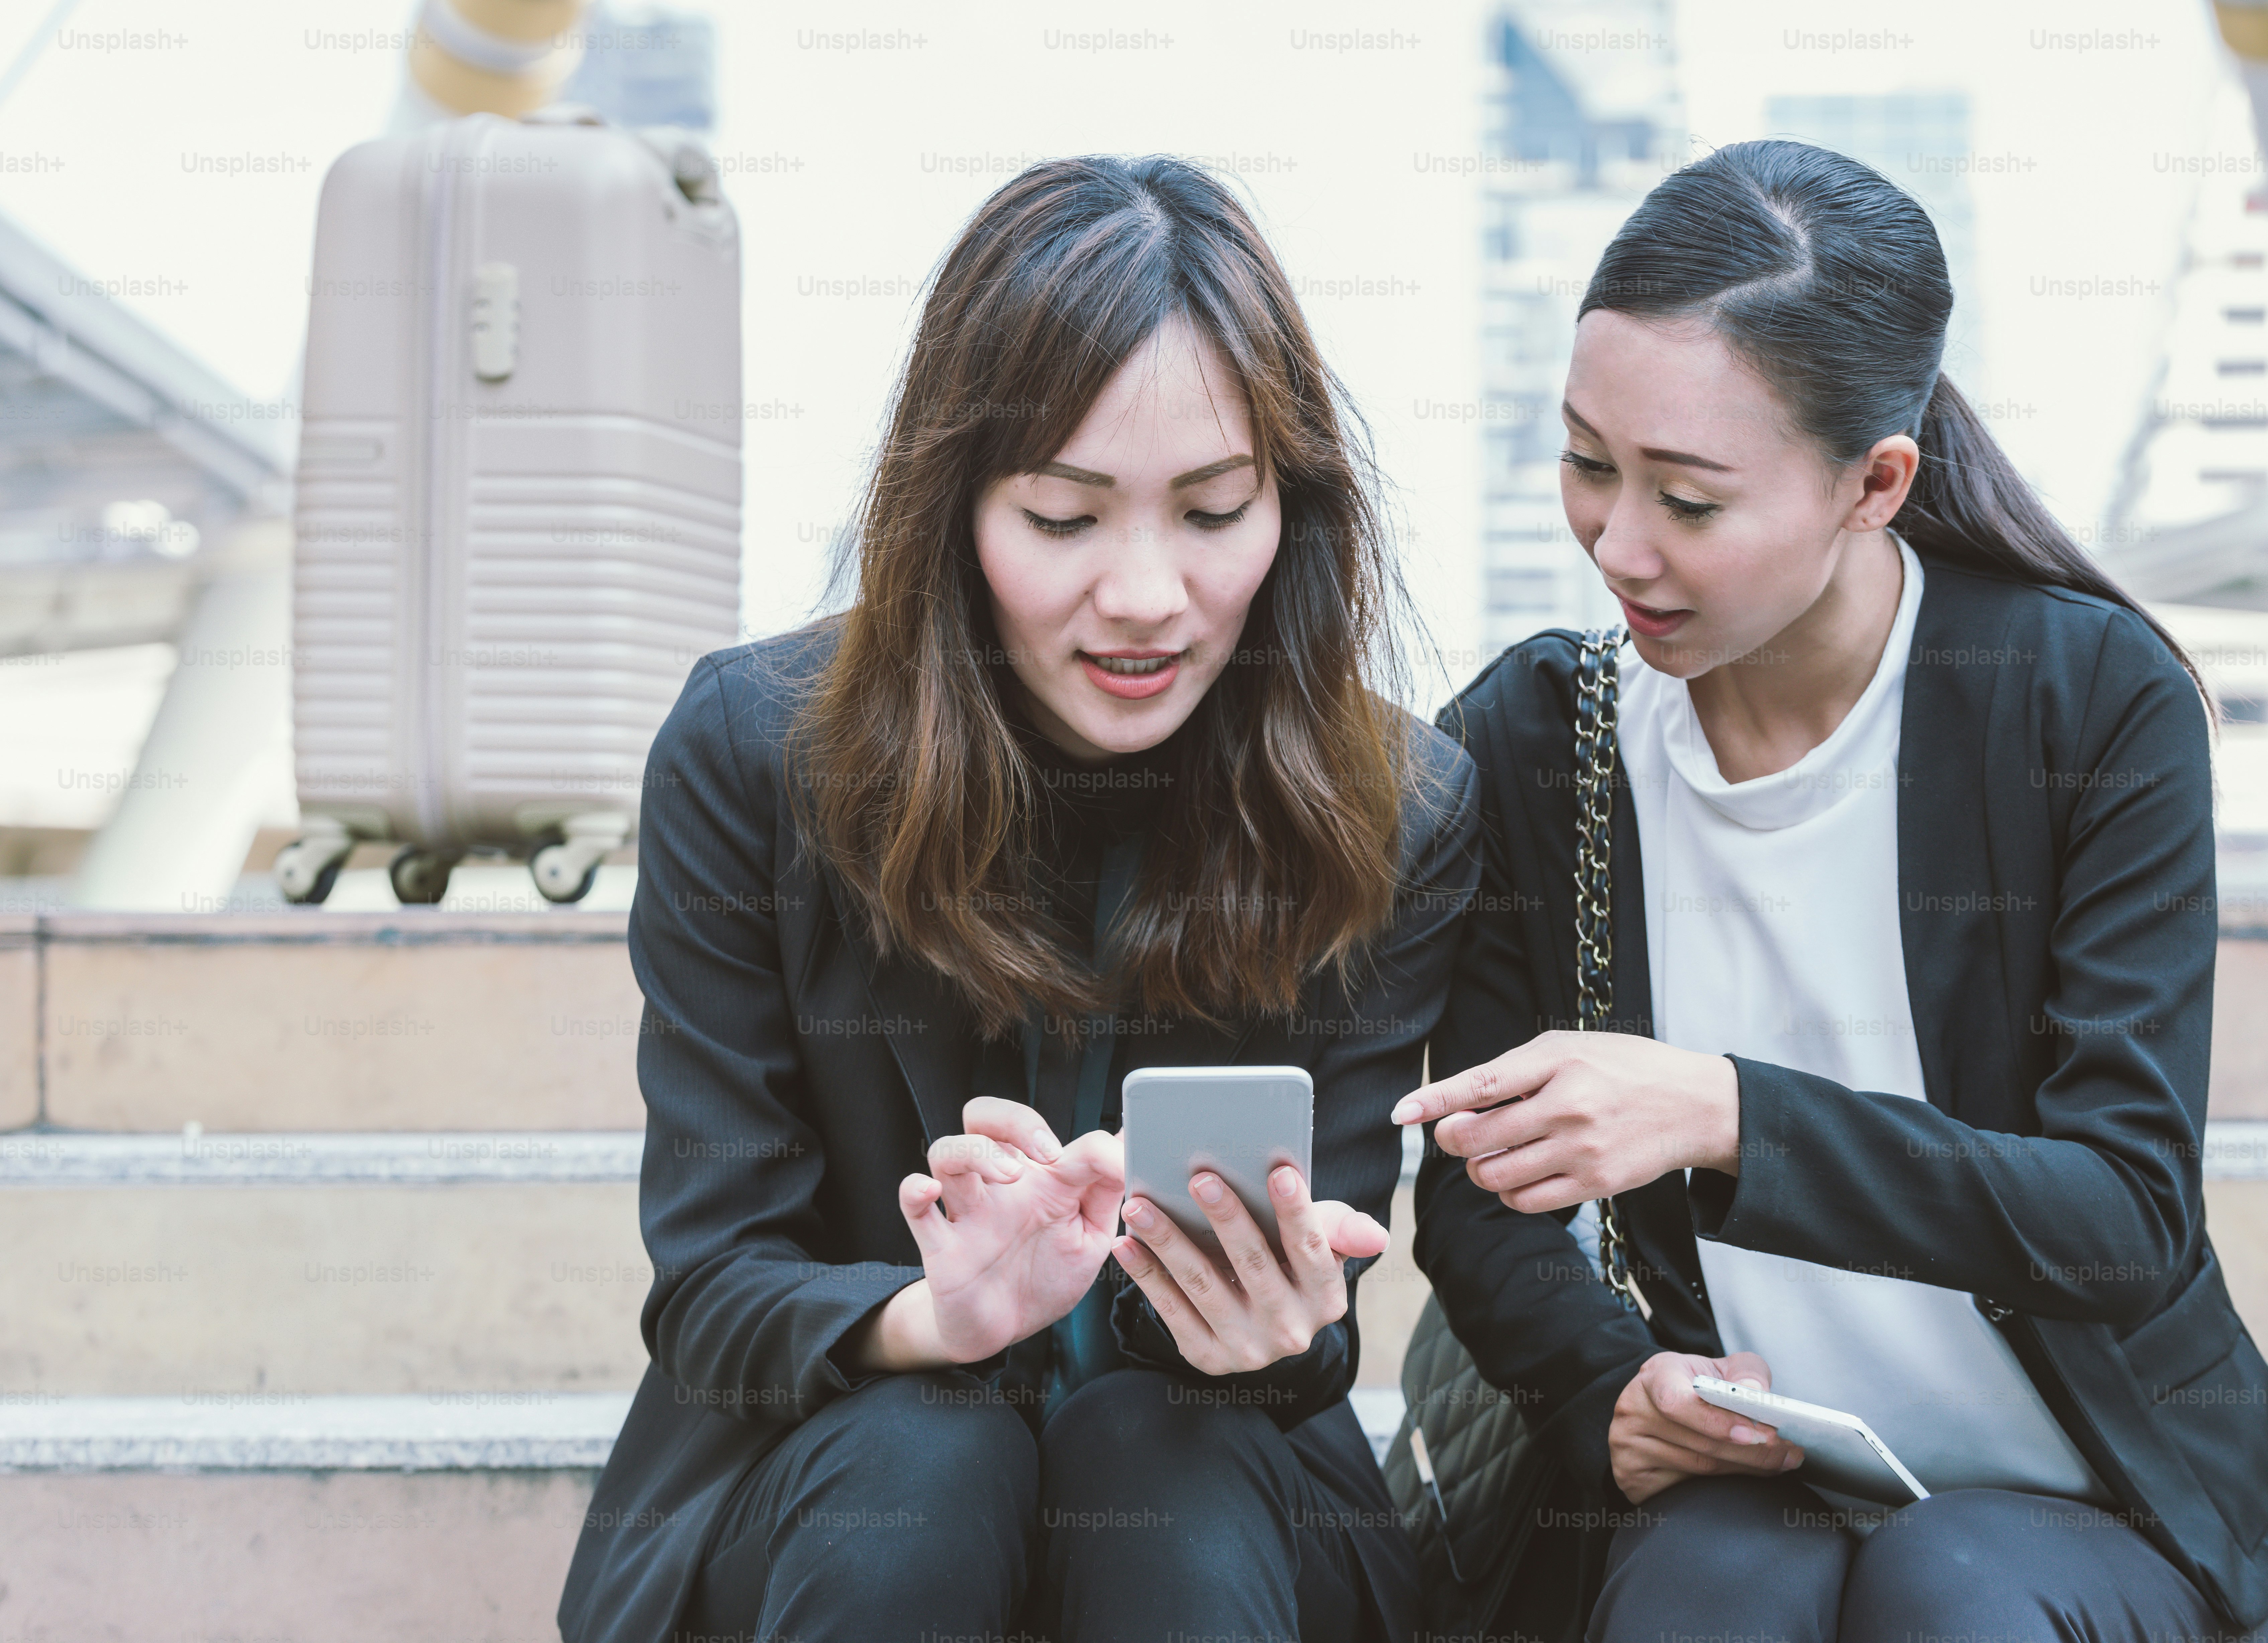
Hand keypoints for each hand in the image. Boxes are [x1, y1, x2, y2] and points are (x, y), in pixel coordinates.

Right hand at [859, 1099, 1125, 1370]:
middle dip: (1016, 1121)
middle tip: (1047, 1152)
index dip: (1099, 1144)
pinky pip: (913, 1207)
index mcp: (1043, 1181)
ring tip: (1008, 1176)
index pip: (1061, 1139)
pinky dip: (915, 1190)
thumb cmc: (1046, 1276)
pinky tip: (928, 1191)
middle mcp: (1000, 1186)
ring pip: (947, 1151)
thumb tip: (1133, 1142)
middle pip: (985, 1117)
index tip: (1122, 1166)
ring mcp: (966, 1212)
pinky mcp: (939, 1245)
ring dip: (975, 1152)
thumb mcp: (1089, 1237)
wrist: (1002, 1331)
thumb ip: (1108, 1192)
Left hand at [1111, 1165, 1388, 1376]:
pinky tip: (1126, 1243)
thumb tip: (1377, 1236)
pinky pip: (1170, 1310)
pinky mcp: (1207, 1358)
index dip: (1296, 1210)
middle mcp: (1291, 1331)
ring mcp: (1247, 1350)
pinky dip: (1146, 1274)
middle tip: (1200, 1177)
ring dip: (1169, 1241)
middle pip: (1254, 1265)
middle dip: (1227, 1218)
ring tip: (1142, 1204)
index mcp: (1326, 1298)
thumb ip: (1340, 1229)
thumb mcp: (1320, 1245)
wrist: (1262, 1324)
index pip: (1312, 1249)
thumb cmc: (1289, 1264)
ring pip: (1203, 1284)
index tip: (1279, 1170)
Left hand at [1389, 1030, 1740, 1213]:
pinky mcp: (1595, 1184)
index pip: (1480, 1084)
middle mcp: (1568, 1106)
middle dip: (1454, 1141)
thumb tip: (1457, 1108)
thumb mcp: (1568, 1049)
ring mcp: (1582, 1149)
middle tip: (1458, 1134)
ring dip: (1481, 1168)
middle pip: (1477, 1139)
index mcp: (1557, 1062)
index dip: (1434, 1101)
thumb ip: (1512, 1074)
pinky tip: (1520, 1173)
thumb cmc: (1621, 1069)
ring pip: (1495, 1175)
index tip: (1401, 1112)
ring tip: (1495, 1152)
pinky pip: (1525, 1201)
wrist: (1692, 1104)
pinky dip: (1509, 1192)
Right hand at [1609, 1351, 1804, 1503]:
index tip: (1758, 1433)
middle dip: (1753, 1452)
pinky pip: (1685, 1490)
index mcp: (1654, 1376)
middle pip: (1699, 1443)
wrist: (1658, 1404)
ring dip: (1746, 1468)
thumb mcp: (1719, 1367)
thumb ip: (1745, 1372)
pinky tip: (1747, 1475)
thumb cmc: (1695, 1385)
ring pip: (1698, 1469)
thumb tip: (1758, 1393)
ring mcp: (1628, 1447)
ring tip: (1781, 1463)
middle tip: (1790, 1453)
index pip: (1677, 1401)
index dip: (1717, 1421)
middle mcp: (1633, 1410)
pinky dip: (1723, 1485)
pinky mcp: (1632, 1477)